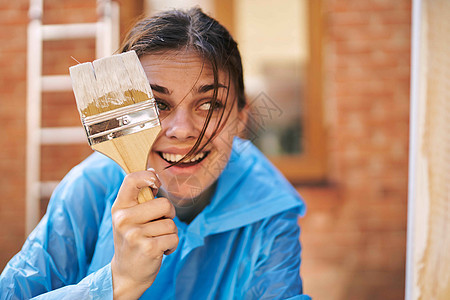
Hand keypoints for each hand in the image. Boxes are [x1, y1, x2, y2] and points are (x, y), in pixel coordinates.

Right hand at [110, 169, 178, 298]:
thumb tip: (153, 172)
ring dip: (170, 233)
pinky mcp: (148, 248)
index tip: (156, 185)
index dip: (149, 177)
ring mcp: (135, 234)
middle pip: (164, 203)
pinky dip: (172, 245)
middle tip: (158, 224)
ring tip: (156, 239)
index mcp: (119, 207)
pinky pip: (174, 237)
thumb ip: (139, 197)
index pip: (132, 179)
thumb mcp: (129, 216)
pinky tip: (160, 250)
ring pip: (171, 223)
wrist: (127, 273)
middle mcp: (124, 219)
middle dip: (169, 214)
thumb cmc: (133, 239)